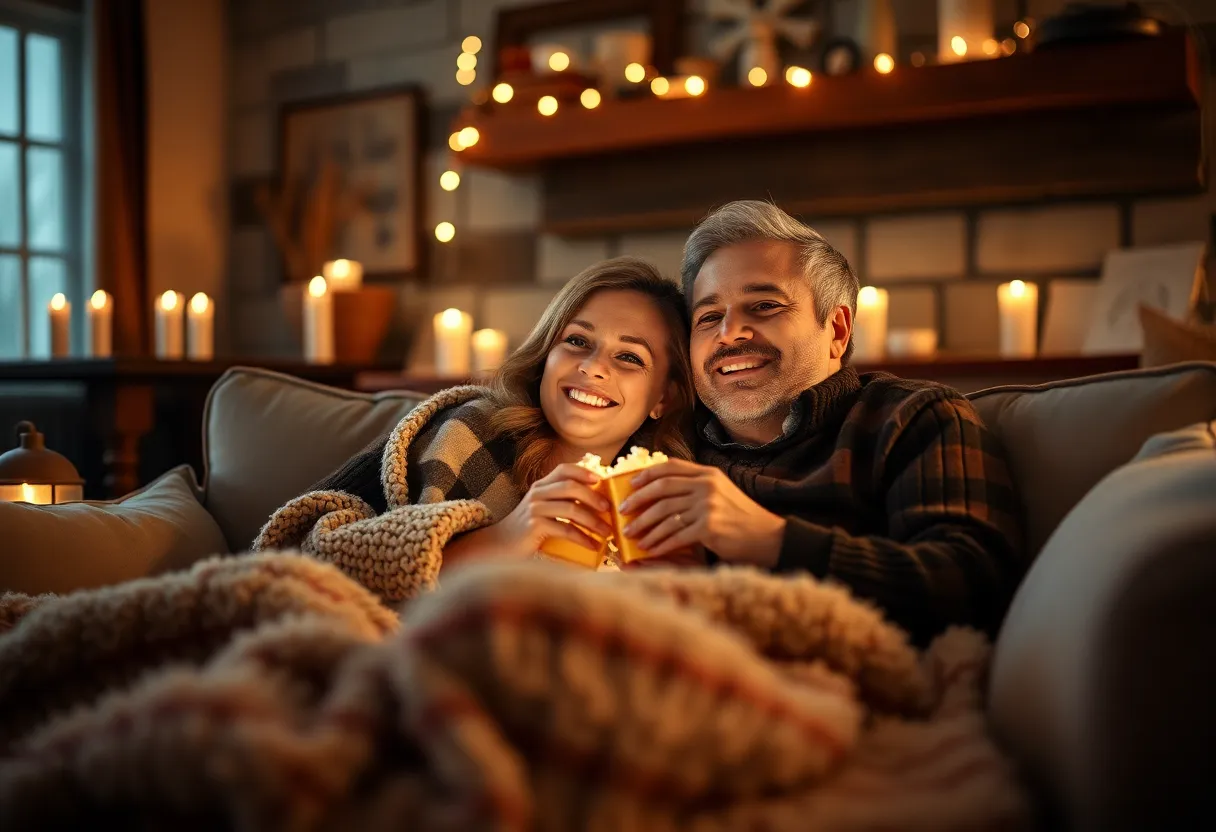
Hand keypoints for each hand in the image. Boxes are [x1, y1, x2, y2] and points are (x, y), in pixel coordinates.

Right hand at [449, 463, 612, 562]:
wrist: (500, 545)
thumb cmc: (527, 529)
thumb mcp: (542, 509)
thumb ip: (561, 501)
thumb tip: (596, 502)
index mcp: (541, 485)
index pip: (564, 469)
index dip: (583, 471)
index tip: (600, 479)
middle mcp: (537, 493)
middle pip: (571, 487)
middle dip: (594, 497)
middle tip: (609, 509)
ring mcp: (535, 509)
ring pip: (571, 509)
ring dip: (593, 521)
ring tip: (607, 532)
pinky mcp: (535, 527)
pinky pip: (565, 530)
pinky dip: (583, 538)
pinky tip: (593, 546)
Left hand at [618, 460, 785, 566]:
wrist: (766, 537)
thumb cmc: (740, 518)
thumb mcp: (721, 492)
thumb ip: (696, 487)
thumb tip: (659, 492)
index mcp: (708, 474)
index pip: (670, 467)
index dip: (646, 474)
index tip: (630, 484)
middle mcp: (707, 486)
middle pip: (662, 489)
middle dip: (637, 501)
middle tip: (622, 512)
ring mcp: (708, 506)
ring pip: (665, 514)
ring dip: (644, 527)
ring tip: (631, 536)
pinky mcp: (709, 528)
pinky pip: (675, 536)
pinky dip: (659, 544)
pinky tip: (649, 550)